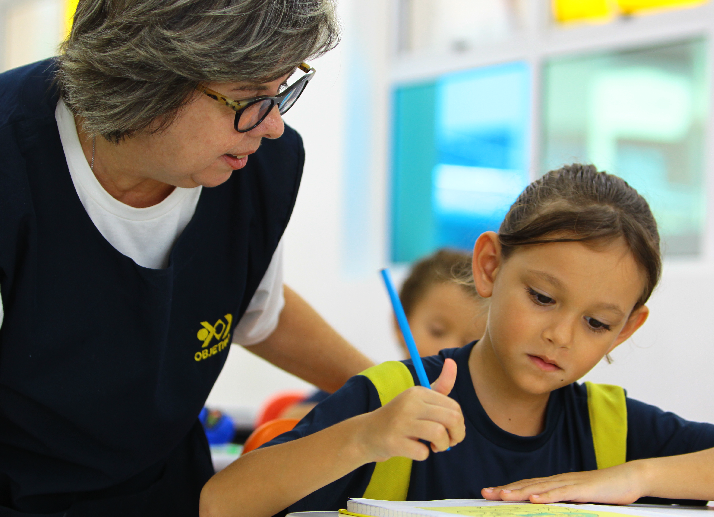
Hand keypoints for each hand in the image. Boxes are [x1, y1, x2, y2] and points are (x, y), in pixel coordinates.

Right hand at [359, 358, 464, 462]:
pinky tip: (415, 450)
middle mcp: (409, 403)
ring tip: (434, 447)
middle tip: (449, 442)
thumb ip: (440, 385)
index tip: (450, 431)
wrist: (367, 434)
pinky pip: (422, 452)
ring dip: (443, 446)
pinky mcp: (393, 441)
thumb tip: (452, 361)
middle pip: (452, 419)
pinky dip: (423, 454)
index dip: (459, 423)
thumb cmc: (400, 417)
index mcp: (418, 392)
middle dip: (457, 435)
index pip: (454, 407)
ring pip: (439, 434)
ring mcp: (400, 422)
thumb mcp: (419, 399)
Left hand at [481, 462, 645, 504]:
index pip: (527, 486)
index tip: (489, 493)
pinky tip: (534, 499)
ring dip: (519, 492)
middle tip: (485, 493)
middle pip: (527, 485)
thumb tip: (544, 509)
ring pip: (540, 488)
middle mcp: (559, 481)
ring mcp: (570, 484)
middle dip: (505, 489)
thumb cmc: (604, 491)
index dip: (508, 489)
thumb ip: (562, 503)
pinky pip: (562, 493)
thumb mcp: (579, 500)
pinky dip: (547, 496)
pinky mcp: (582, 489)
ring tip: (502, 496)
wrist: (628, 478)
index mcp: (556, 484)